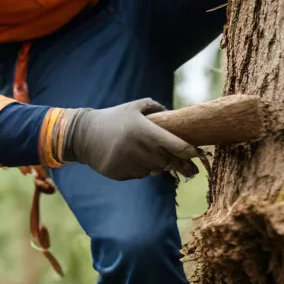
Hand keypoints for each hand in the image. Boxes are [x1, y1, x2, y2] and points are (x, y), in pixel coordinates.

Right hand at [60, 99, 198, 180]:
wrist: (83, 135)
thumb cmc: (113, 118)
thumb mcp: (134, 107)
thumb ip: (156, 108)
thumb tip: (176, 117)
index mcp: (143, 130)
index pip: (175, 145)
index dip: (190, 151)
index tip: (199, 153)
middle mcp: (137, 148)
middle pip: (168, 161)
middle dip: (179, 163)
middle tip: (191, 167)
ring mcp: (128, 163)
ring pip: (155, 170)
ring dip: (159, 165)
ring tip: (155, 157)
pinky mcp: (119, 174)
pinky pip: (140, 175)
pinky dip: (143, 169)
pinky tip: (135, 160)